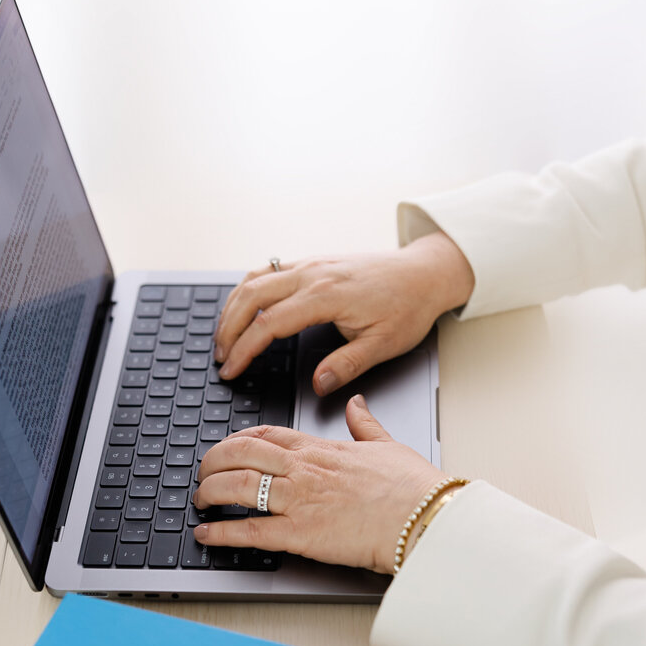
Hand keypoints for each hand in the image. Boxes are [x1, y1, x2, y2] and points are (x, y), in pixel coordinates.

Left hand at [193, 395, 444, 573]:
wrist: (425, 517)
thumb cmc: (411, 487)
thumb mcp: (386, 445)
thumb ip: (364, 424)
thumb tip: (356, 403)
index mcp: (320, 448)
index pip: (264, 435)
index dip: (235, 440)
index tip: (225, 448)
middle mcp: (302, 470)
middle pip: (239, 455)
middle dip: (211, 463)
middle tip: (203, 475)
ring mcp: (299, 500)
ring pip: (237, 487)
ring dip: (210, 492)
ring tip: (200, 500)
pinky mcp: (300, 533)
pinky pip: (250, 530)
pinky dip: (222, 531)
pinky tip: (207, 533)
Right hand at [214, 231, 473, 392]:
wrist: (424, 272)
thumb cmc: (408, 306)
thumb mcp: (384, 344)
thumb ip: (348, 364)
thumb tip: (318, 383)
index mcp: (327, 295)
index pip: (270, 323)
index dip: (245, 349)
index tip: (231, 368)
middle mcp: (313, 274)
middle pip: (251, 296)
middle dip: (227, 328)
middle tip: (220, 358)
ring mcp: (310, 264)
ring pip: (254, 279)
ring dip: (232, 307)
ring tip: (223, 337)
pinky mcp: (312, 262)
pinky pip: (267, 270)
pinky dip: (246, 290)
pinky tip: (242, 309)